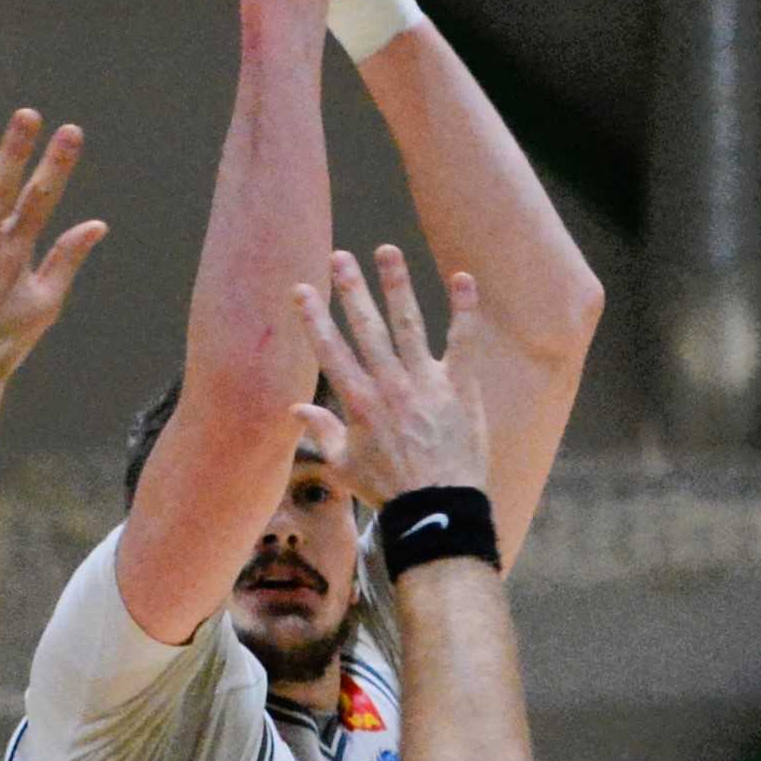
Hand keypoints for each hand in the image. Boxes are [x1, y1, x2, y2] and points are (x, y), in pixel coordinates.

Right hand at [289, 244, 487, 509]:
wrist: (437, 508)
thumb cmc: (389, 490)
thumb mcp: (345, 466)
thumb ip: (322, 433)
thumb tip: (295, 410)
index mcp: (359, 403)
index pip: (330, 351)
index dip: (313, 318)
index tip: (300, 289)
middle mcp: (389, 386)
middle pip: (366, 328)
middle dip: (350, 289)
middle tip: (339, 257)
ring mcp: (426, 384)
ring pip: (408, 324)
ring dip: (396, 285)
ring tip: (387, 252)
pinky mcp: (459, 388)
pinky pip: (462, 341)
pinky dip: (464, 310)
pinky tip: (463, 278)